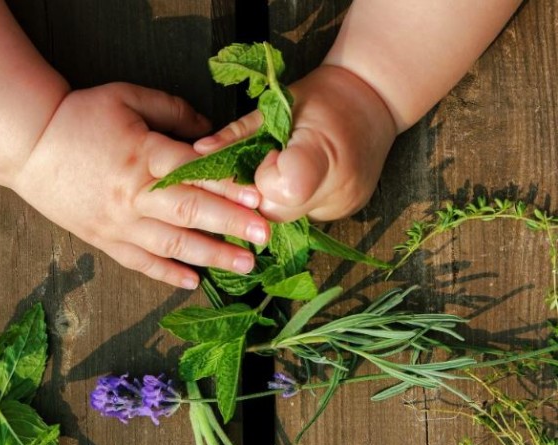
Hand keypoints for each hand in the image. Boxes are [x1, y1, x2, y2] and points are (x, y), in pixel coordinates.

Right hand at [12, 82, 269, 288]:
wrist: (27, 143)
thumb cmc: (80, 116)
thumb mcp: (129, 97)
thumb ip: (174, 112)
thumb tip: (212, 133)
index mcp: (143, 155)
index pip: (195, 173)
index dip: (229, 186)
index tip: (261, 198)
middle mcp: (133, 194)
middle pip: (189, 212)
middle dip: (230, 226)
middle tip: (265, 239)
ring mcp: (117, 222)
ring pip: (170, 245)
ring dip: (209, 256)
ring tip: (244, 268)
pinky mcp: (102, 238)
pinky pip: (139, 262)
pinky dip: (166, 275)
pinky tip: (192, 283)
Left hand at [194, 65, 396, 221]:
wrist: (374, 99)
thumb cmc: (323, 96)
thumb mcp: (277, 106)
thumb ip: (238, 134)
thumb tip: (197, 152)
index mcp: (322, 155)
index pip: (278, 190)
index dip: (262, 176)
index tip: (270, 153)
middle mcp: (338, 190)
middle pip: (275, 213)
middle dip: (259, 193)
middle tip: (270, 161)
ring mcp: (344, 206)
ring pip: (286, 219)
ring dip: (274, 199)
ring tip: (285, 167)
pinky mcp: (345, 213)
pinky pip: (302, 217)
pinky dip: (292, 202)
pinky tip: (299, 179)